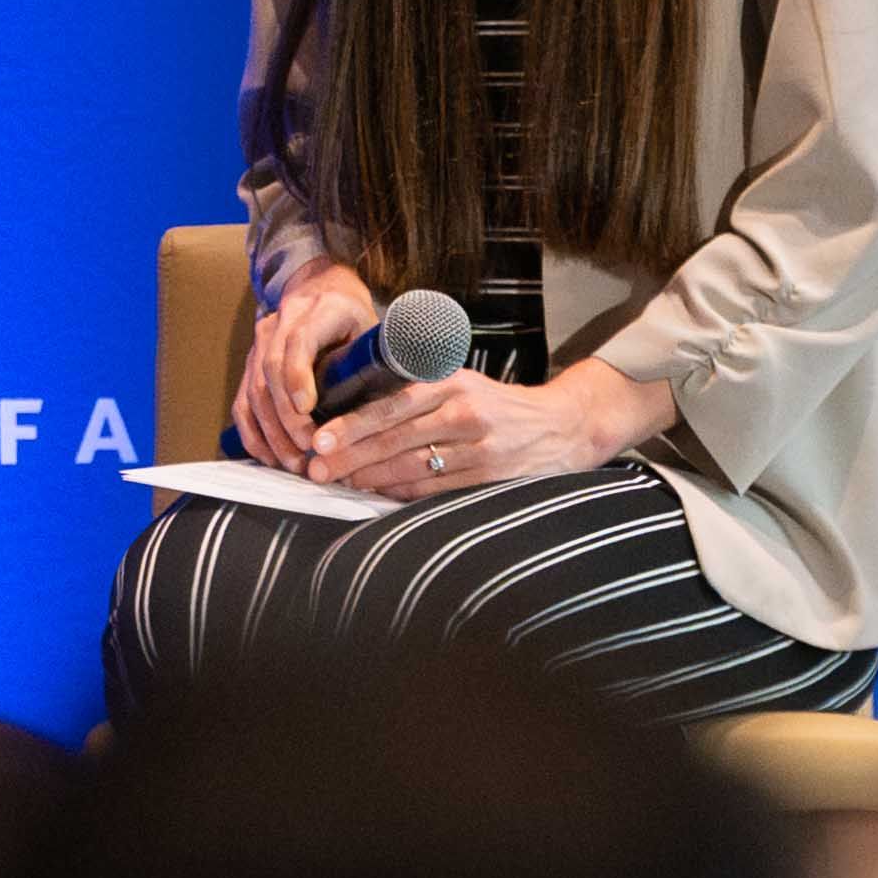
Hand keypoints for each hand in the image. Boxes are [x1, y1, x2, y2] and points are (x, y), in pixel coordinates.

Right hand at [231, 260, 387, 472]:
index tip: (307, 409)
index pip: (298, 341)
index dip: (298, 375)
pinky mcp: (250, 362)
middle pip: (272, 371)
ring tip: (294, 462)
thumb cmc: (354, 317)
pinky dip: (254, 433)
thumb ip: (375, 362)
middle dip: (287, 417)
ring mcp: (261, 341)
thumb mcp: (373, 329)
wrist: (320, 286)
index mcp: (320, 309)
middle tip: (308, 450)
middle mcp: (282, 321)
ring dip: (272, 432)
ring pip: (255, 390)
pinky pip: (243, 402)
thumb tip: (386, 409)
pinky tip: (269, 457)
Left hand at [310, 350, 664, 506]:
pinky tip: (376, 497)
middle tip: (315, 470)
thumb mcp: (462, 381)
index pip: (391, 405)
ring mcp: (479, 448)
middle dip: (350, 457)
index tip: (320, 440)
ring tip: (338, 484)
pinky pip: (435, 491)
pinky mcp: (489, 478)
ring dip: (369, 480)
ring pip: (411, 468)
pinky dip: (401, 495)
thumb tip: (355, 410)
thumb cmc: (497, 404)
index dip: (351, 426)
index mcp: (451, 383)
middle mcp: (464, 412)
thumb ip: (417, 390)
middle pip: (394, 439)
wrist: (562, 426)